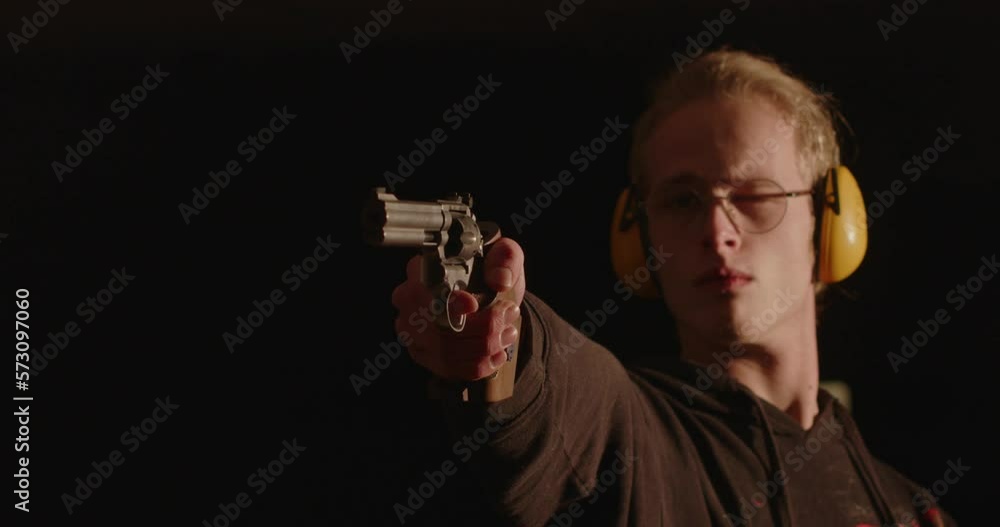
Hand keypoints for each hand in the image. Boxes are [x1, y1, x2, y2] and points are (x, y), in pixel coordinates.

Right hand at [391, 238, 525, 381]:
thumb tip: (500, 280)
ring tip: (507, 333)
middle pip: (438, 326)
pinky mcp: (421, 354)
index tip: (474, 304)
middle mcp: (408, 300)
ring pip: (446, 350)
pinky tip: (497, 353)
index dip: (448, 302)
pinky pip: (449, 368)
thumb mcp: (502, 257)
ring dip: (485, 346)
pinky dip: (479, 364)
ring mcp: (411, 330)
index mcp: (422, 269)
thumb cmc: (487, 274)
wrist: (484, 296)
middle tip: (509, 315)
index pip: (426, 289)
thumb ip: (504, 259)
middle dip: (482, 327)